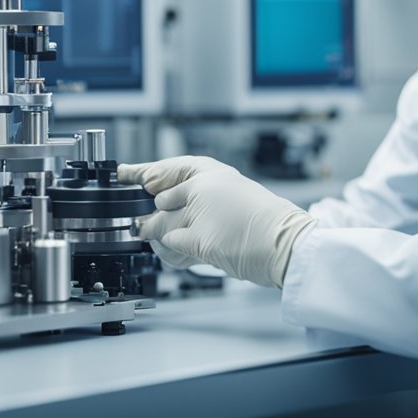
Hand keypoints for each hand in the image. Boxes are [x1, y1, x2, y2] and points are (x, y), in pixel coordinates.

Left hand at [118, 156, 314, 287]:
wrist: (289, 243)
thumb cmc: (268, 225)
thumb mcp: (233, 201)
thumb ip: (202, 204)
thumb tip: (168, 213)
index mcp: (216, 173)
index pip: (173, 168)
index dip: (147, 172)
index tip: (129, 174)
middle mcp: (206, 186)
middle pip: (161, 196)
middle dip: (146, 209)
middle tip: (135, 219)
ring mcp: (201, 210)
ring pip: (160, 221)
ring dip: (153, 232)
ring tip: (153, 235)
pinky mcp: (198, 236)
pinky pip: (171, 243)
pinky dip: (169, 249)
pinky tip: (172, 249)